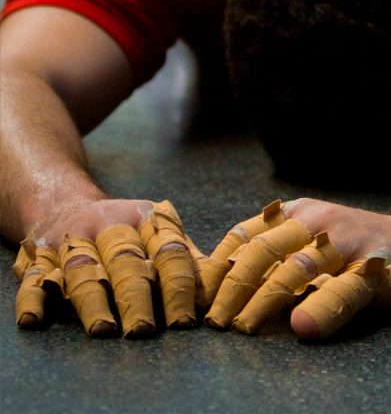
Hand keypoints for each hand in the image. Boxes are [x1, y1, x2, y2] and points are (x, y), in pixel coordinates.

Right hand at [14, 199, 208, 337]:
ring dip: (92, 302)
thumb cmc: (127, 229)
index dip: (178, 287)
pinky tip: (35, 320)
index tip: (185, 320)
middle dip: (136, 298)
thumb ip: (188, 259)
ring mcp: (71, 239)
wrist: (66, 200)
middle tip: (144, 330)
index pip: (167, 253)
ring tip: (103, 330)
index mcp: (145, 220)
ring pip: (82, 270)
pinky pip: (33, 276)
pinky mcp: (39, 254)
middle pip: (125, 264)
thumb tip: (216, 296)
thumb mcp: (159, 230)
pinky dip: (32, 298)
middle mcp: (107, 226)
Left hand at [202, 198, 390, 338]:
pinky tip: (303, 328)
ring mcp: (347, 243)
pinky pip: (343, 290)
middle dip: (231, 287)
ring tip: (242, 327)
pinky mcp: (375, 269)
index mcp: (298, 213)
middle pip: (261, 251)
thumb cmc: (363, 244)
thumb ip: (279, 250)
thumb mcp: (317, 234)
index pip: (244, 235)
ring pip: (294, 270)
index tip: (197, 297)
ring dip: (262, 301)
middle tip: (214, 321)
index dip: (217, 267)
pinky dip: (321, 310)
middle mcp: (319, 221)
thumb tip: (224, 282)